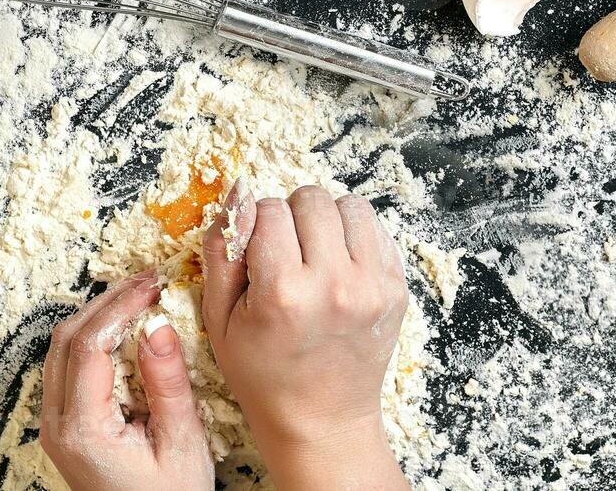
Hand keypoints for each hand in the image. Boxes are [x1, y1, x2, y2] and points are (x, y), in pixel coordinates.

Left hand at [39, 270, 213, 490]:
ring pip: (60, 349)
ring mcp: (54, 425)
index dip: (120, 305)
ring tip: (138, 297)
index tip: (152, 285)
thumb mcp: (181, 443)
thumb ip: (168, 384)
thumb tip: (158, 327)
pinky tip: (124, 329)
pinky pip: (66, 366)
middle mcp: (57, 425)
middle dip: (107, 302)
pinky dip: (92, 339)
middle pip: (66, 339)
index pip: (90, 345)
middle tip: (146, 282)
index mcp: (83, 430)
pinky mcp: (63, 425)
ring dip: (97, 317)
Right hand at [202, 182, 409, 490]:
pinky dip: (355, 237)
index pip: (269, 209)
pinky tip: (339, 267)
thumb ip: (222, 251)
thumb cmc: (263, 374)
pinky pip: (377, 230)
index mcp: (284, 293)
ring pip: (349, 205)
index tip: (256, 255)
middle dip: (291, 216)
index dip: (255, 225)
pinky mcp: (397, 288)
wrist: (322, 422)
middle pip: (311, 199)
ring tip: (315, 255)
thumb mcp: (219, 319)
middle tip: (285, 253)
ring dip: (328, 221)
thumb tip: (236, 192)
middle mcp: (334, 284)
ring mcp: (373, 286)